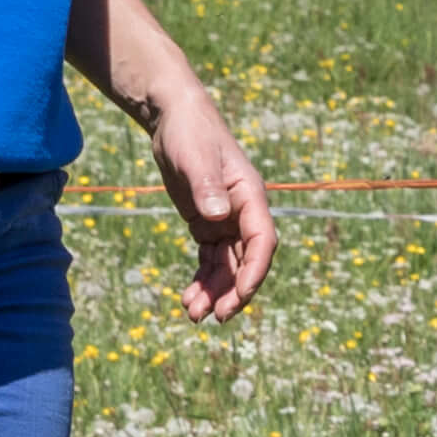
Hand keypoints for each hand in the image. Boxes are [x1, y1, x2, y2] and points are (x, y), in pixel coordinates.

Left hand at [142, 80, 278, 321]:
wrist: (175, 119)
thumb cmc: (190, 133)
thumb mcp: (195, 158)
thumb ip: (207, 187)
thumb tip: (215, 218)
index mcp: (250, 198)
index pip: (262, 242)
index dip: (254, 272)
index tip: (239, 296)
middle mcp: (243, 214)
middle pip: (246, 262)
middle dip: (233, 292)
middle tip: (216, 318)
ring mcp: (225, 221)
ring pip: (227, 266)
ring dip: (215, 292)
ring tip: (194, 315)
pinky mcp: (206, 225)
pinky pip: (210, 260)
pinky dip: (202, 281)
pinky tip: (189, 299)